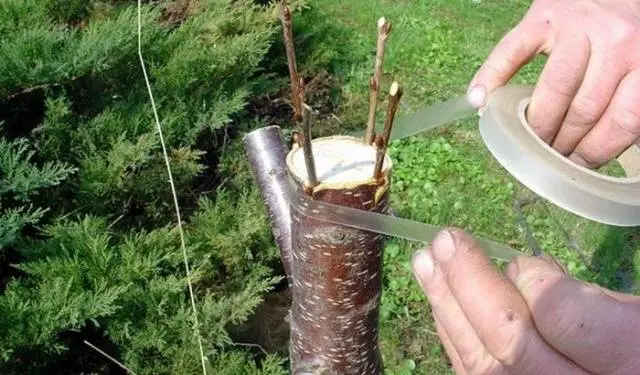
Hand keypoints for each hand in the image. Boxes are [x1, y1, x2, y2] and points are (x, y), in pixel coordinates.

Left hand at [411, 228, 639, 373]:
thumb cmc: (635, 349)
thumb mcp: (635, 316)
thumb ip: (585, 298)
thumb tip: (520, 271)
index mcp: (628, 358)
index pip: (561, 316)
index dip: (532, 279)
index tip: (520, 261)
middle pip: (508, 342)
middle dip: (469, 283)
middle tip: (445, 239)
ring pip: (482, 362)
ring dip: (447, 305)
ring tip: (424, 263)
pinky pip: (476, 374)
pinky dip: (455, 335)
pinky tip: (441, 304)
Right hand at [467, 0, 639, 167]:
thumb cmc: (625, 29)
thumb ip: (627, 96)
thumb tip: (598, 148)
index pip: (622, 120)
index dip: (597, 151)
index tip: (578, 166)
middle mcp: (616, 40)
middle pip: (584, 110)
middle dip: (562, 145)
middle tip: (549, 159)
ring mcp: (576, 27)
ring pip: (553, 92)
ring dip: (536, 127)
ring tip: (527, 143)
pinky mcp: (542, 16)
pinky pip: (511, 52)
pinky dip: (491, 77)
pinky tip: (478, 101)